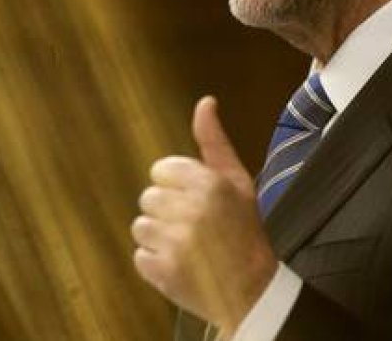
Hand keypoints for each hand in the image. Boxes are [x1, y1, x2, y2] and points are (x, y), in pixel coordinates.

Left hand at [131, 96, 276, 333]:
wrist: (252, 289)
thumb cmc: (244, 231)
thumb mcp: (237, 181)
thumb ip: (214, 141)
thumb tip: (205, 102)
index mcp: (208, 183)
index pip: (160, 171)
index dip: (176, 187)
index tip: (195, 202)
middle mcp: (190, 210)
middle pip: (148, 198)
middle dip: (167, 212)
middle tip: (194, 228)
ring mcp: (174, 242)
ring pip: (141, 227)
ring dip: (159, 238)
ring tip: (187, 248)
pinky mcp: (162, 271)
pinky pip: (140, 256)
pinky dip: (156, 263)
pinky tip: (181, 265)